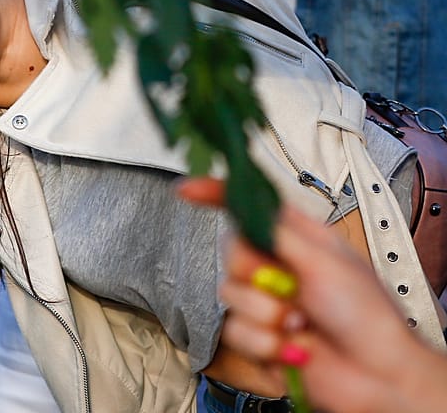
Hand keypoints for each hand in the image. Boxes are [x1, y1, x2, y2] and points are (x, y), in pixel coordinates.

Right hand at [180, 178, 446, 412]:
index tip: (188, 190)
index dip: (217, 194)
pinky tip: (295, 348)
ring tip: (301, 325)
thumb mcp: (325, 260)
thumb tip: (243, 206)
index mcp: (298, 241)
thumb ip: (278, 232)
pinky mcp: (259, 337)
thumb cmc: (367, 317)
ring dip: (267, 314)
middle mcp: (279, 268)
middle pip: (232, 252)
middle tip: (287, 287)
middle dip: (255, 273)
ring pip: (230, 295)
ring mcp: (267, 303)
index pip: (249, 208)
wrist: (377, 376)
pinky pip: (236, 331)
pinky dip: (266, 342)